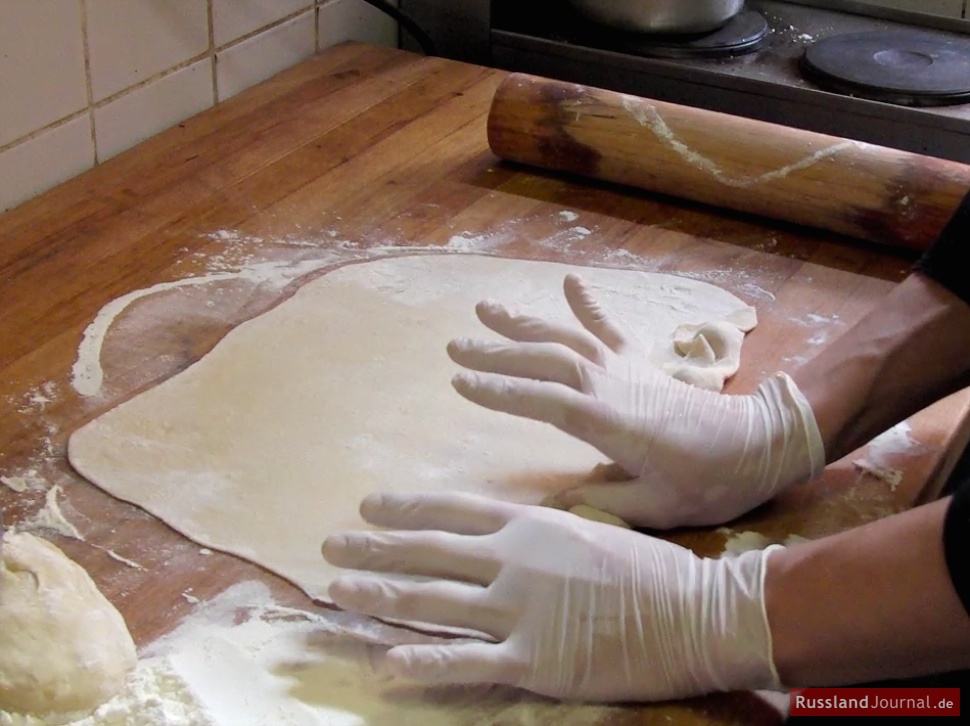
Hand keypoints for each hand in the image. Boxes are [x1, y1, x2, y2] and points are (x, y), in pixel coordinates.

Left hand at [322, 492, 781, 701]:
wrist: (694, 610)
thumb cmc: (652, 569)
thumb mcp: (595, 528)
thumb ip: (547, 529)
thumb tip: (518, 523)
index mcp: (529, 527)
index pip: (452, 512)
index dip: (405, 510)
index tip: (368, 505)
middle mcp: (511, 562)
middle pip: (428, 553)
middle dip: (374, 550)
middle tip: (330, 546)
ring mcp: (518, 610)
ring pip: (432, 601)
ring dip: (379, 596)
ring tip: (337, 591)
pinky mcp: (532, 659)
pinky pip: (466, 661)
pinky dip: (422, 663)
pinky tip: (385, 662)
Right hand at [447, 273, 824, 527]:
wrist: (758, 444)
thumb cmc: (708, 483)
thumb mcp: (654, 508)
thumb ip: (601, 501)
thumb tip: (554, 500)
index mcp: (609, 422)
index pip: (542, 401)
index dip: (499, 392)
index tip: (459, 384)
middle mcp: (610, 385)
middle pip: (544, 361)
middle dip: (496, 353)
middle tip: (453, 347)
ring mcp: (625, 367)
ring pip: (566, 337)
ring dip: (524, 322)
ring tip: (485, 308)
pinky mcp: (640, 362)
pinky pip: (609, 327)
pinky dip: (587, 304)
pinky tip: (567, 281)